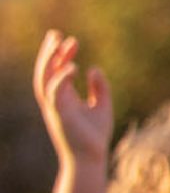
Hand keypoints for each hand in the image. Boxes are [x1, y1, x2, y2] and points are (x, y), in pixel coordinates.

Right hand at [33, 31, 111, 167]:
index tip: (69, 40)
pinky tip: (74, 67)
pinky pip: (55, 94)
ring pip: (44, 80)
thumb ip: (100, 88)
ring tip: (62, 44)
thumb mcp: (102, 106)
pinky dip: (61, 79)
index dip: (61, 56)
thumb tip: (94, 68)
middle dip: (49, 53)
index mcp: (64, 99)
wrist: (91, 159)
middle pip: (45, 73)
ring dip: (51, 62)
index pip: (56, 72)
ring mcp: (55, 108)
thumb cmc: (95, 136)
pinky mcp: (59, 115)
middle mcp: (55, 101)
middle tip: (56, 34)